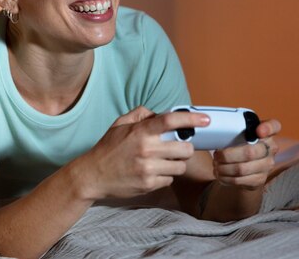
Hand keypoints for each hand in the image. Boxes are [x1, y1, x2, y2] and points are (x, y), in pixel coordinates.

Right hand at [76, 106, 210, 199]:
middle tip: (176, 148)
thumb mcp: (119, 124)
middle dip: (184, 148)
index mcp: (140, 132)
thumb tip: (159, 113)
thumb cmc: (108, 148)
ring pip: (180, 166)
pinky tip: (153, 172)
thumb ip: (140, 114)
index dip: (191, 119)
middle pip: (184, 148)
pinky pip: (170, 179)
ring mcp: (148, 169)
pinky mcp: (148, 185)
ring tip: (163, 161)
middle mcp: (146, 149)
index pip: (170, 121)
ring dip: (176, 163)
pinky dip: (165, 176)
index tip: (205, 120)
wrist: (93, 175)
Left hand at [212, 118, 281, 189]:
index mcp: (266, 133)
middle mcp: (271, 148)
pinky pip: (239, 180)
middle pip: (249, 152)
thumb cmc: (240, 145)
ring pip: (241, 169)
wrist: (247, 169)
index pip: (273, 126)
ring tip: (216, 164)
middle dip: (227, 155)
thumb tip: (210, 125)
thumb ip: (233, 128)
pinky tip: (220, 174)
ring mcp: (267, 165)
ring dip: (223, 168)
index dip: (267, 128)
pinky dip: (225, 177)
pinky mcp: (260, 179)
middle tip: (217, 155)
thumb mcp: (239, 134)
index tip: (258, 131)